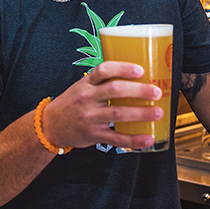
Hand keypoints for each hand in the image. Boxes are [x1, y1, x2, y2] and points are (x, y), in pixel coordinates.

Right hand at [42, 61, 162, 150]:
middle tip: (156, 92)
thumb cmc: (72, 103)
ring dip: (141, 113)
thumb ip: (102, 82)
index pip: (103, 70)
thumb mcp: (81, 87)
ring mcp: (90, 117)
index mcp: (86, 83)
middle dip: (139, 90)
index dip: (123, 68)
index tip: (140, 70)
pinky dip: (134, 139)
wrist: (51, 125)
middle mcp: (87, 98)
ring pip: (118, 114)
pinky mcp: (93, 135)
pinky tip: (147, 138)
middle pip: (115, 90)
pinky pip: (116, 138)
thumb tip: (137, 77)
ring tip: (158, 113)